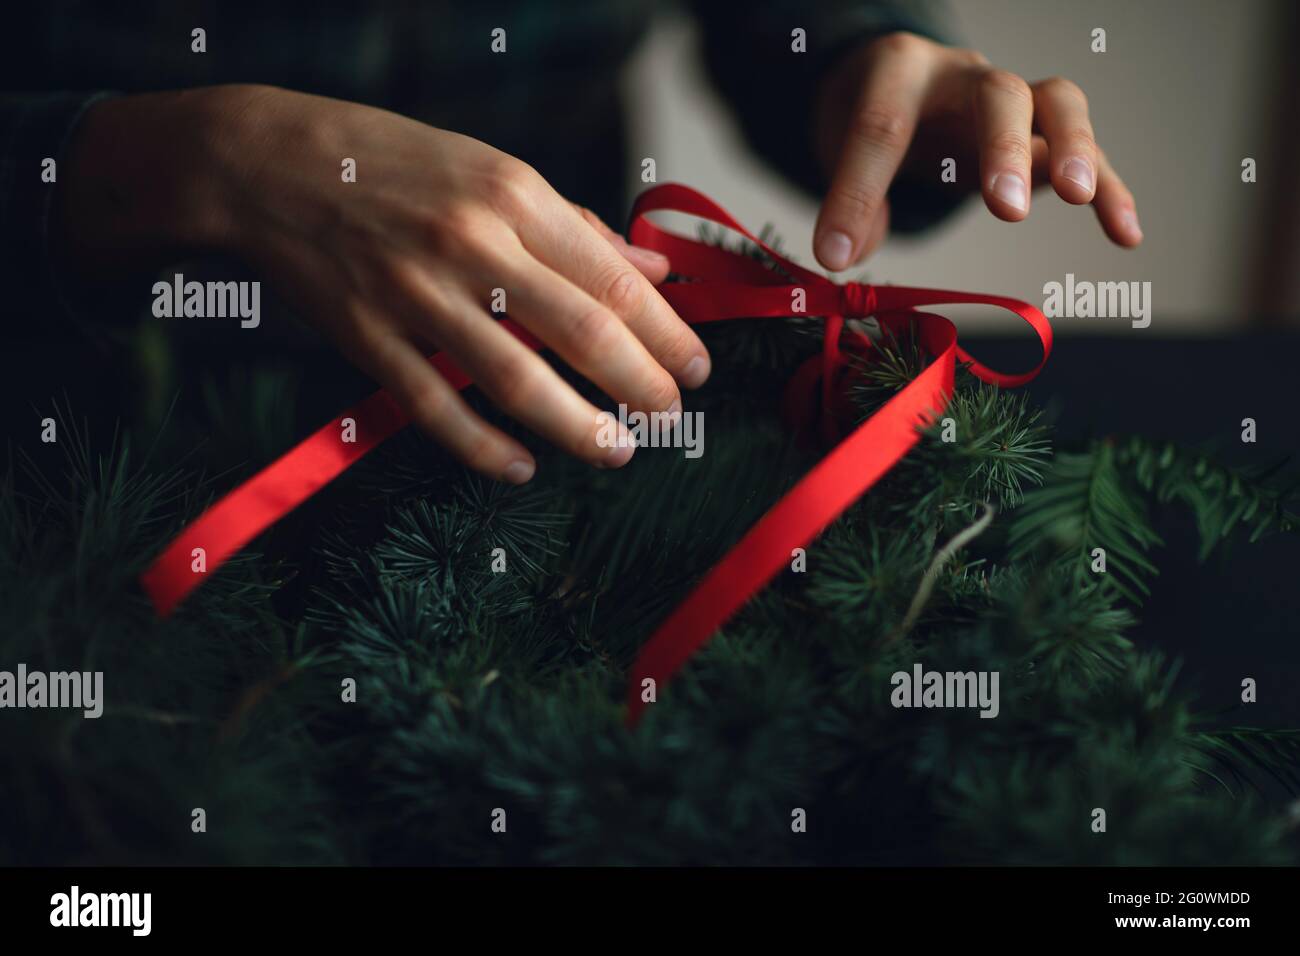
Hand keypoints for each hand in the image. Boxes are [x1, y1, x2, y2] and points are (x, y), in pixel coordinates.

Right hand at [57, 85, 710, 483]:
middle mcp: (472, 243)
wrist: (271, 164)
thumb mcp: (494, 171)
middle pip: (581, 333)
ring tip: (616, 452)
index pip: (614, 280)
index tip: (695, 368)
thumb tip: (653, 270)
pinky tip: (521, 468)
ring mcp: (416, 294)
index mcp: (513, 195)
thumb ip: (575, 227)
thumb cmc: (395, 164)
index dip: (667, 334)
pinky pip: (436, 407)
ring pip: (515, 379)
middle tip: (670, 417)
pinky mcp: (367, 337)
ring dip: (576, 426)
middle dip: (640, 385)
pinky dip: (483, 447)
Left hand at [812, 32, 1141, 269]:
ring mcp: (1014, 97)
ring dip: (1073, 148)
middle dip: (1003, 148)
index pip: (880, 126)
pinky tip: (1126, 236)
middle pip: (996, 95)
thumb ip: (849, 199)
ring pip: (1058, 103)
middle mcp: (963, 75)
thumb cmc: (867, 113)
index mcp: (898, 68)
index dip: (856, 194)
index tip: (834, 255)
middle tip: (1004, 209)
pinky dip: (1111, 192)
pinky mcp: (1046, 131)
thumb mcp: (837, 145)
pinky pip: (1089, 154)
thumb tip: (847, 255)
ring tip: (1077, 196)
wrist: (898, 82)